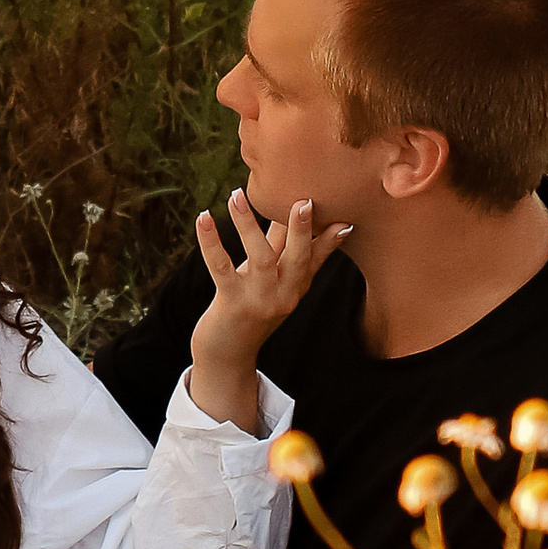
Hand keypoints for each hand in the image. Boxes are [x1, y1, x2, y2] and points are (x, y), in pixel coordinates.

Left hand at [185, 188, 341, 430]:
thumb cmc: (252, 307)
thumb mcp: (276, 282)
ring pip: (259, 258)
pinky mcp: (231, 303)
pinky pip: (221, 268)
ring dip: (248, 225)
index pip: (316, 258)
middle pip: (297, 259)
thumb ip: (290, 250)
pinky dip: (211, 242)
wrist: (228, 353)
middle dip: (300, 230)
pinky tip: (203, 218)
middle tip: (303, 201)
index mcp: (296, 287)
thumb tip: (306, 214)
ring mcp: (258, 301)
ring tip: (237, 195)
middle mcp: (283, 295)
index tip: (344, 216)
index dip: (330, 238)